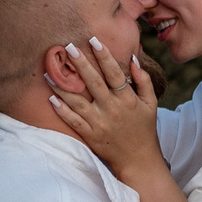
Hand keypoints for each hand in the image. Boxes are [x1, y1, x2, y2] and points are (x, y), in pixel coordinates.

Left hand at [48, 39, 164, 182]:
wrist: (139, 160)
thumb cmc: (145, 128)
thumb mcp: (151, 103)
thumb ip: (143, 81)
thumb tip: (133, 59)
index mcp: (128, 100)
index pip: (115, 74)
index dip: (105, 57)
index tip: (94, 41)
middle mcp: (113, 110)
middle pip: (94, 83)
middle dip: (81, 64)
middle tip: (68, 47)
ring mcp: (100, 123)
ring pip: (78, 102)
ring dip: (63, 86)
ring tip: (50, 72)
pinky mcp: (90, 135)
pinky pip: (74, 122)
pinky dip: (62, 111)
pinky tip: (51, 98)